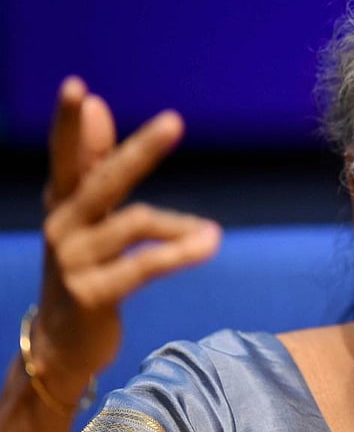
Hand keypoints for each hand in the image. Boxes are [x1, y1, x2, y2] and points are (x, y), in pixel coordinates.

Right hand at [31, 76, 220, 403]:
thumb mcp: (87, 215)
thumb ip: (94, 164)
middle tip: (174, 122)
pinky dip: (178, 253)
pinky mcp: (92, 294)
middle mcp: (63, 226)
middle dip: (140, 152)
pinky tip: (207, 244)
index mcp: (64, 203)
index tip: (78, 88)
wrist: (63, 343)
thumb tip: (99, 104)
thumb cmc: (84, 267)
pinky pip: (143, 266)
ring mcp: (73, 261)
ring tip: (212, 235)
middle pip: (104, 181)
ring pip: (136, 225)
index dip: (70, 125)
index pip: (66, 156)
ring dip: (180, 227)